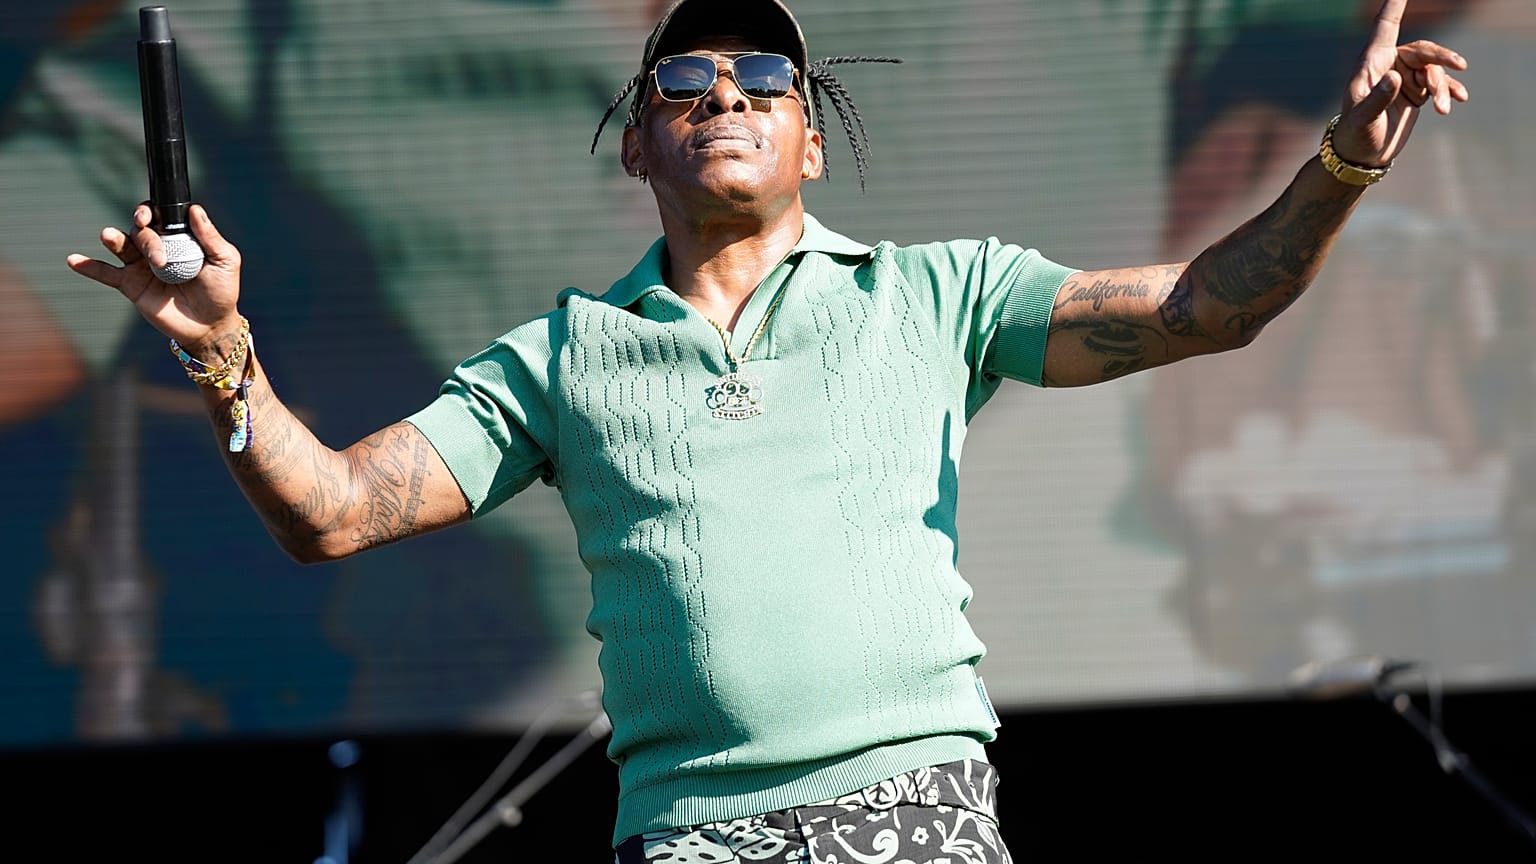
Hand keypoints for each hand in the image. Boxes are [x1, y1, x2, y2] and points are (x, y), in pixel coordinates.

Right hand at [67, 203, 243, 358]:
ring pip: (122, 245)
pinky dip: (88, 266)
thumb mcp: (224, 260)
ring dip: (115, 239)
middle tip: (158, 257)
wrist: (210, 325)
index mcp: (179, 237)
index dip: (151, 211)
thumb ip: (209, 236)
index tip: (150, 216)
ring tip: (109, 236)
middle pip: (140, 230)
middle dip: (145, 236)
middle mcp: (157, 247)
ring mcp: (141, 265)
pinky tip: (73, 260)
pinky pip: (106, 273)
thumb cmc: (222, 290)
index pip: (159, 215)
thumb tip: (195, 209)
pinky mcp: (131, 285)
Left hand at [1332, 0, 1469, 167]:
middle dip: (1441, 57)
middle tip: (1459, 65)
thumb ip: (1378, 98)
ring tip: (1443, 108)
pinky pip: (1439, 84)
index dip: (1395, 6)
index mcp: (1371, 63)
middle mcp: (1388, 65)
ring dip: (1442, 86)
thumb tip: (1396, 76)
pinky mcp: (1415, 92)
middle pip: (1422, 50)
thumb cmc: (1354, 135)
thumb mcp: (1363, 118)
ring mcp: (1404, 78)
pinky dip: (1449, 90)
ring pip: (1433, 70)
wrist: (1362, 156)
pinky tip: (1459, 99)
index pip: (1385, 27)